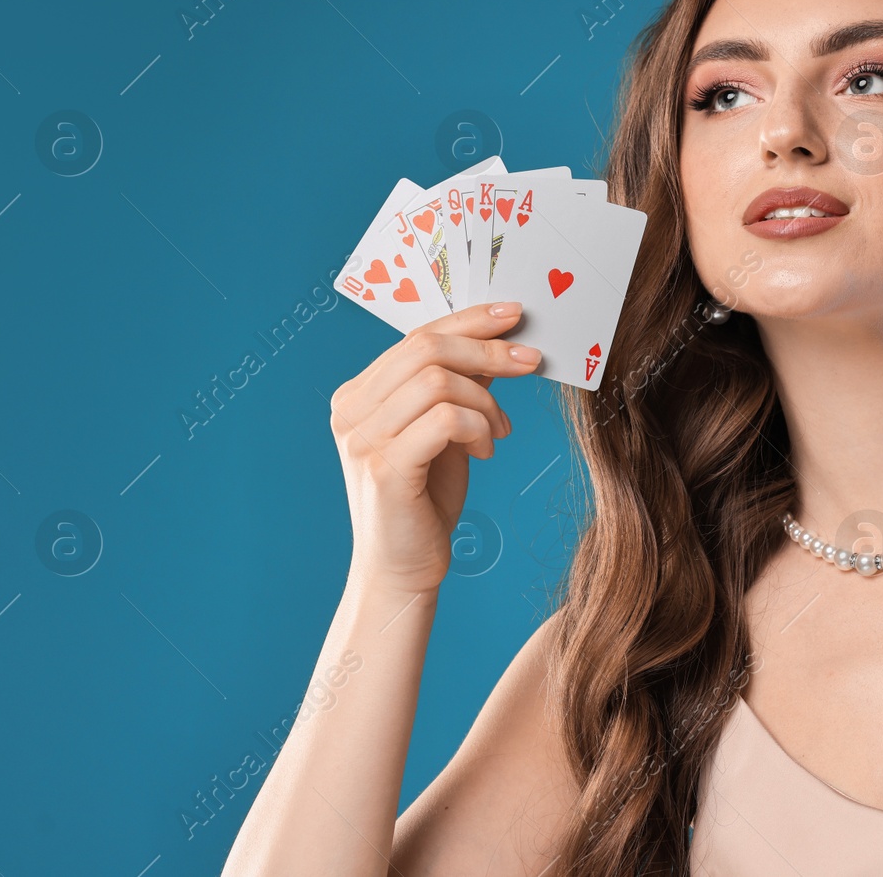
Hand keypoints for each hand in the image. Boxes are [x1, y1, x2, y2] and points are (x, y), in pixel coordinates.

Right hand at [328, 302, 540, 594]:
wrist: (402, 567)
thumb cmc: (424, 499)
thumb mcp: (444, 429)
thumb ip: (459, 385)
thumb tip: (499, 340)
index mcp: (359, 393)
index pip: (417, 336)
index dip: (470, 319)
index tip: (515, 315)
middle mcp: (351, 409)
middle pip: (427, 348)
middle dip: (488, 350)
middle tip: (531, 363)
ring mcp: (362, 438)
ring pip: (437, 381)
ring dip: (485, 401)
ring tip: (499, 431)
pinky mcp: (384, 467)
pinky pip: (445, 420)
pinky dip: (478, 427)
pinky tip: (486, 450)